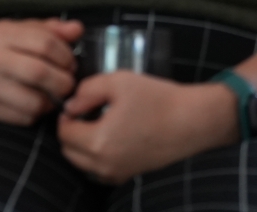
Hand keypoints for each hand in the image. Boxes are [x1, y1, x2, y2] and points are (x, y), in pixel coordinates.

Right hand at [0, 18, 81, 124]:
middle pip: (41, 73)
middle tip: (67, 83)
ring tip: (51, 95)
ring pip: (35, 101)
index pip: (45, 42)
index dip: (66, 55)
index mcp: (3, 33)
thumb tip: (77, 29)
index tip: (70, 62)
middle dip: (64, 82)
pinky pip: (24, 117)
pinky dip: (36, 113)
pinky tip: (32, 104)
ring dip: (51, 102)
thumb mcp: (17, 31)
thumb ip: (48, 30)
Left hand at [58, 72, 236, 183]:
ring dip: (81, 145)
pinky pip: (100, 170)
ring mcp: (118, 173)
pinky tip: (110, 135)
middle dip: (70, 131)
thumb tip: (70, 105)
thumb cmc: (156, 99)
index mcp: (99, 142)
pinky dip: (96, 156)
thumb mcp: (116, 81)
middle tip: (85, 111)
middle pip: (69, 152)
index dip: (66, 115)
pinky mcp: (130, 176)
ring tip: (97, 122)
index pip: (64, 133)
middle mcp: (105, 165)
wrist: (192, 121)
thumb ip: (86, 91)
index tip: (78, 102)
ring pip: (83, 163)